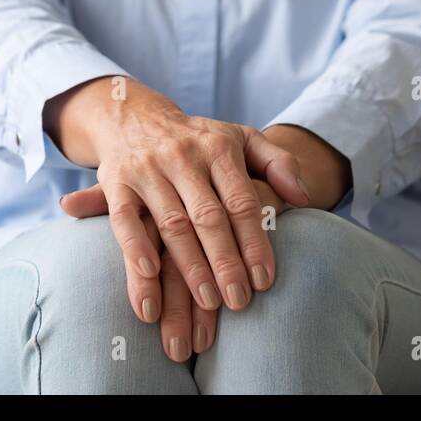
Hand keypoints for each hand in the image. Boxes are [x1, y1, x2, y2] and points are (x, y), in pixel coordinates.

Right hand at [44, 78, 309, 317]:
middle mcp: (183, 157)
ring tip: (206, 304)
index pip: (241, 201)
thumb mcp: (242, 138)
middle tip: (239, 302)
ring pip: (171, 224)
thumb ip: (278, 163)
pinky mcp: (116, 182)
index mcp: (218, 148)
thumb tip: (303, 197)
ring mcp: (147, 170)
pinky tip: (150, 275)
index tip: (264, 281)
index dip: (254, 242)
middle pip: (208, 217)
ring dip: (189, 267)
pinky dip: (136, 247)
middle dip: (224, 262)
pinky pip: (125, 219)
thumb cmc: (199, 139)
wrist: (134, 116)